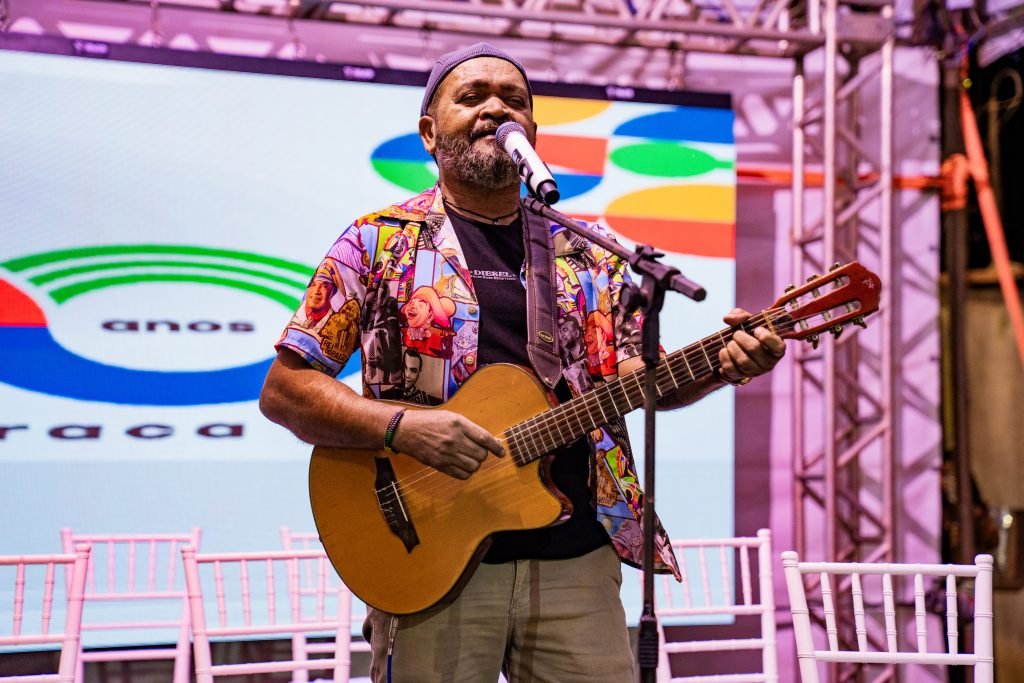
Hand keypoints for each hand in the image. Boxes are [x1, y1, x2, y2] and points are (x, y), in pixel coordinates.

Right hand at [390, 409, 504, 479]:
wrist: (407, 431)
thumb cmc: (430, 421)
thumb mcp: (451, 417)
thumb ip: (469, 428)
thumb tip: (489, 441)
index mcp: (458, 424)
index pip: (484, 438)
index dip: (496, 447)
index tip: (501, 453)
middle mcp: (454, 439)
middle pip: (481, 454)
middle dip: (482, 454)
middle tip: (477, 451)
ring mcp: (447, 454)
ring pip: (473, 466)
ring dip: (475, 464)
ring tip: (469, 458)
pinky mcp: (440, 465)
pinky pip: (462, 475)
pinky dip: (466, 472)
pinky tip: (463, 466)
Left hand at [717, 308, 785, 383]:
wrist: (738, 350)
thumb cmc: (748, 333)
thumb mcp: (748, 321)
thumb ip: (740, 315)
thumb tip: (728, 318)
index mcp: (777, 349)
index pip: (777, 347)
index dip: (765, 336)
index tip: (756, 329)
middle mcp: (769, 363)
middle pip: (754, 349)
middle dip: (741, 338)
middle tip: (736, 334)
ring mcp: (755, 372)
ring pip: (742, 361)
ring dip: (732, 348)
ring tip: (730, 343)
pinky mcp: (741, 377)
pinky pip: (731, 369)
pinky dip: (724, 358)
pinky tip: (724, 351)